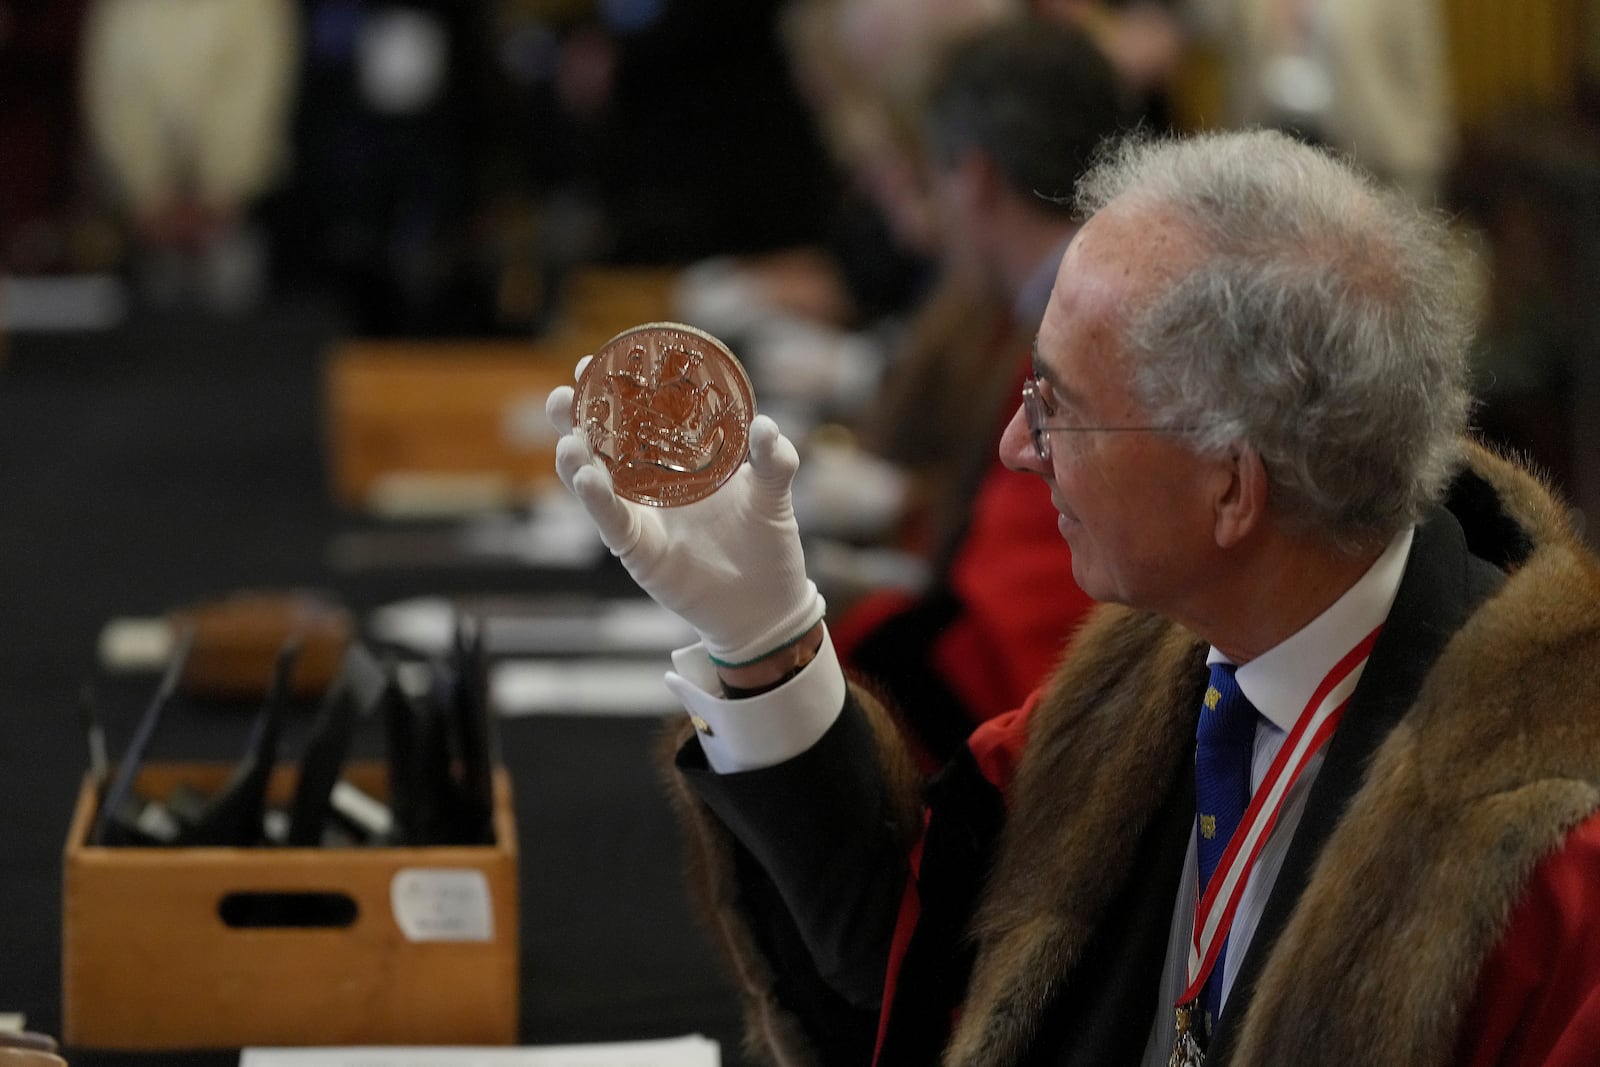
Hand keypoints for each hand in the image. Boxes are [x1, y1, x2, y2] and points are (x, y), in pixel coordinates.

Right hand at [546, 361, 823, 666]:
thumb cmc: (767, 544)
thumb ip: (773, 461)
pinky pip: (614, 523)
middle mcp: (650, 488)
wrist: (768, 605)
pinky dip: (598, 501)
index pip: (638, 420)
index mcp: (677, 464)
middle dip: (577, 419)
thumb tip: (764, 427)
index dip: (614, 393)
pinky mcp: (641, 552)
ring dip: (577, 460)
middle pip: (601, 446)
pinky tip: (587, 478)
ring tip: (569, 438)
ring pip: (595, 483)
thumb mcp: (773, 495)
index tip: (596, 361)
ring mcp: (642, 519)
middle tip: (565, 393)